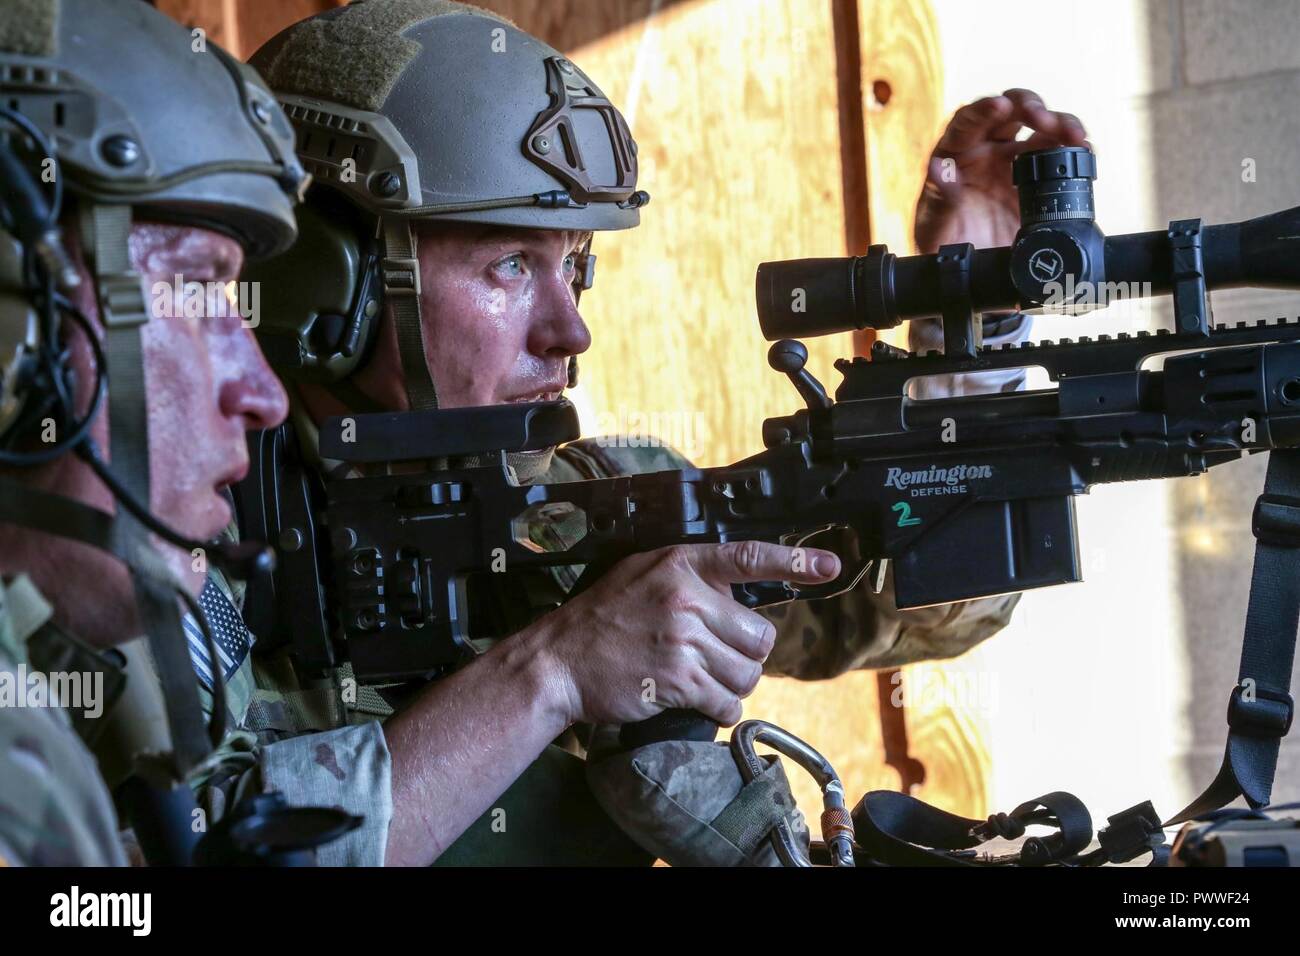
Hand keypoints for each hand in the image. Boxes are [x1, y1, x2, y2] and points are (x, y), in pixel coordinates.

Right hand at [535, 541, 840, 726]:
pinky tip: (694, 700)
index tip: (831, 567)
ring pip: (748, 672)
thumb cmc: (602, 620)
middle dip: (744, 653)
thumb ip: (691, 579)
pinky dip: (719, 708)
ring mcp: (683, 640)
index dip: (795, 563)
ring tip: (699, 679)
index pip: (749, 558)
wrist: (558, 662)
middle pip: (759, 635)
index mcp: (680, 564)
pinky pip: (727, 701)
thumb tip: (739, 595)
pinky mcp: (679, 680)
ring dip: (732, 684)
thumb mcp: (642, 575)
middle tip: (714, 657)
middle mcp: (686, 598)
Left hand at [914, 88, 1089, 253]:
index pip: (967, 122)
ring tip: (1071, 134)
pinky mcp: (1039, 176)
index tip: (999, 105)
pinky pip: (1059, 152)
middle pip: (1010, 112)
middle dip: (1028, 107)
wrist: (974, 272)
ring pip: (1040, 127)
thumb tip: (937, 169)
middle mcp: (985, 150)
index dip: (983, 110)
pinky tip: (1083, 149)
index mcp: (954, 155)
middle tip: (1040, 118)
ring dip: (1058, 122)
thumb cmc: (946, 245)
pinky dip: (1073, 146)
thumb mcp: (935, 230)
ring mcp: (1014, 161)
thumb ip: (939, 201)